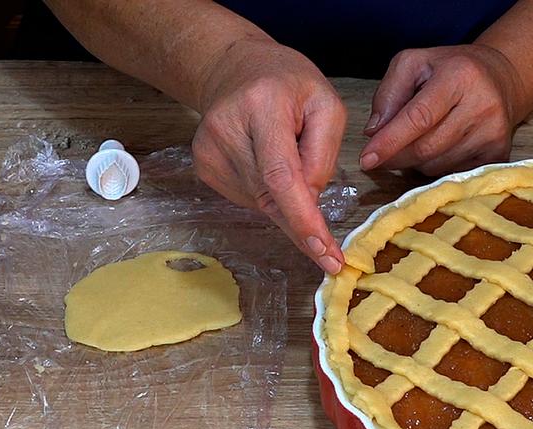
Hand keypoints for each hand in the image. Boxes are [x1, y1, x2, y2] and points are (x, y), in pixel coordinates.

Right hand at [192, 37, 346, 273]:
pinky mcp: (204, 167)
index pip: (281, 175)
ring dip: (286, 199)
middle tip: (328, 244)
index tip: (325, 255)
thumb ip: (325, 153)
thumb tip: (310, 201)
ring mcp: (209, 151)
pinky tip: (268, 165)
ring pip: (262, 203)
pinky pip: (249, 199)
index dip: (303, 220)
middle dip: (303, 220)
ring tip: (288, 157)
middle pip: (272, 195)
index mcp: (262, 106)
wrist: (235, 70)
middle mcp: (226, 129)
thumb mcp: (326, 104)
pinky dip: (269, 195)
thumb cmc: (288, 84)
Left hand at [359, 45, 525, 176]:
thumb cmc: (451, 70)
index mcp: (459, 76)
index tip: (366, 159)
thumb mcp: (414, 63)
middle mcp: (482, 105)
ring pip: (437, 166)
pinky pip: (453, 173)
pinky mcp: (499, 153)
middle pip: (426, 148)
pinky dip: (435, 167)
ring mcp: (494, 133)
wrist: (501, 78)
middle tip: (380, 154)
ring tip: (419, 140)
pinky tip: (438, 148)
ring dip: (416, 161)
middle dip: (396, 156)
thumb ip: (388, 93)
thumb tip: (373, 132)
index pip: (419, 117)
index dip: (390, 141)